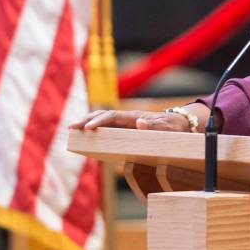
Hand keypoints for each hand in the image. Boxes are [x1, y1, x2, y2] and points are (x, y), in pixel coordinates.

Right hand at [69, 108, 193, 131]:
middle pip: (103, 114)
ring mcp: (125, 122)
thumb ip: (153, 127)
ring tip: (72, 129)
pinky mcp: (125, 128)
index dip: (99, 121)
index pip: (112, 116)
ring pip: (103, 119)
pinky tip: (85, 134)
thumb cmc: (172, 128)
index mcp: (134, 117)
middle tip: (71, 127)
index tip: (87, 128)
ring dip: (87, 122)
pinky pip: (107, 127)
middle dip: (86, 120)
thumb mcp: (166, 129)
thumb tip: (138, 123)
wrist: (179, 124)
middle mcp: (127, 117)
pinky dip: (95, 128)